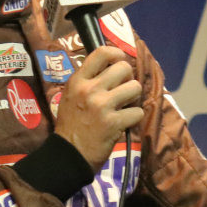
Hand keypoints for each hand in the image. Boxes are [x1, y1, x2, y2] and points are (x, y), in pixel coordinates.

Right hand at [54, 45, 142, 172]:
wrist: (68, 153)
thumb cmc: (70, 123)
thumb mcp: (70, 95)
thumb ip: (87, 80)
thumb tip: (110, 65)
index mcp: (78, 80)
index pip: (101, 53)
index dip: (117, 53)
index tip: (119, 61)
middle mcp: (90, 89)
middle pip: (124, 68)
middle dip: (128, 79)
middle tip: (122, 90)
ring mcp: (102, 106)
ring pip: (135, 87)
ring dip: (133, 98)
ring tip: (124, 106)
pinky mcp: (114, 123)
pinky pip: (137, 112)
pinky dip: (133, 118)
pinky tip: (123, 123)